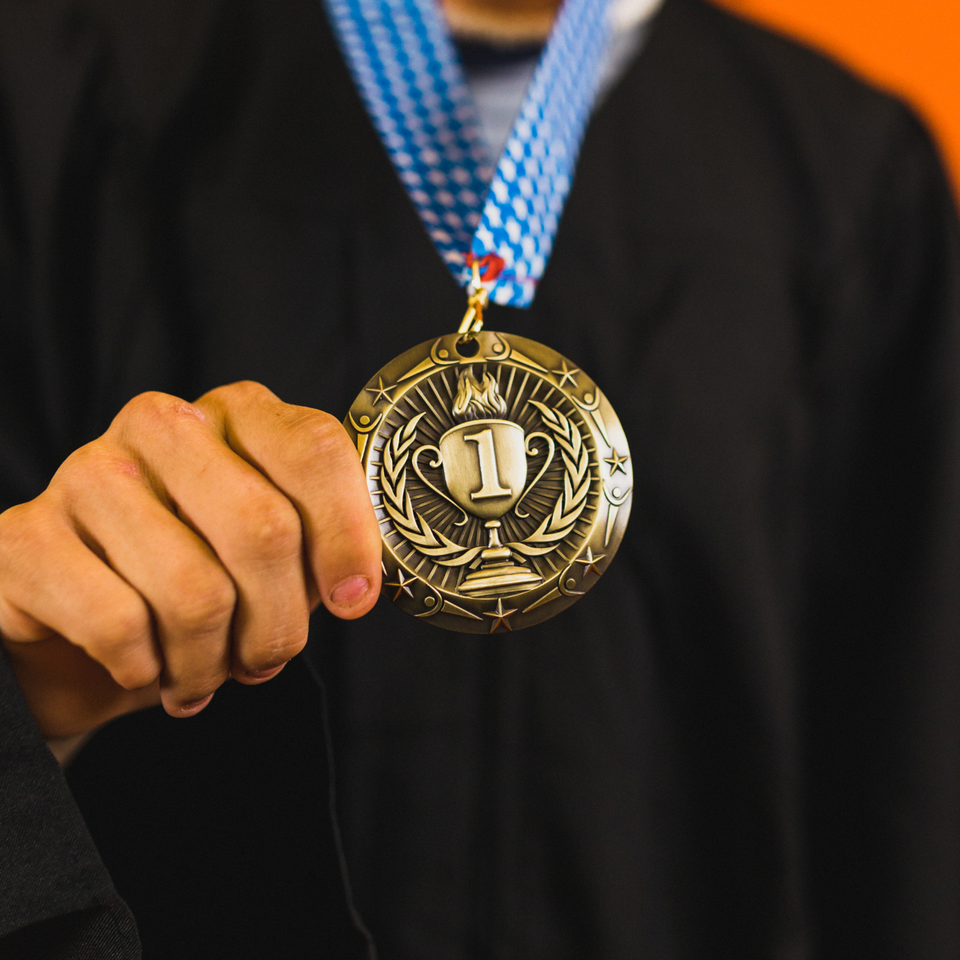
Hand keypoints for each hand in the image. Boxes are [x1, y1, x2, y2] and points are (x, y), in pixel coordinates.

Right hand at [0, 382, 380, 737]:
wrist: (80, 625)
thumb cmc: (202, 577)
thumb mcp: (278, 556)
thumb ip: (323, 547)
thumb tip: (358, 587)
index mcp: (235, 414)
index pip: (314, 451)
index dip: (348, 537)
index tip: (353, 601)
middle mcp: (161, 425)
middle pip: (262, 528)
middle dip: (279, 623)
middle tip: (266, 658)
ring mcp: (86, 472)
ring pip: (195, 590)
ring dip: (211, 661)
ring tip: (205, 673)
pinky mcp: (24, 536)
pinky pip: (120, 624)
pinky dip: (147, 669)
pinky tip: (145, 667)